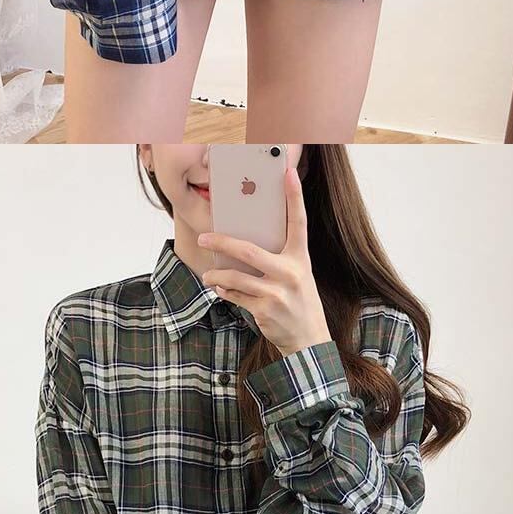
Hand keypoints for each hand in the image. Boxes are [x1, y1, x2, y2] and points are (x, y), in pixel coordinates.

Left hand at [196, 162, 329, 352]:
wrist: (309, 340)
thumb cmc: (299, 300)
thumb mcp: (298, 274)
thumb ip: (278, 257)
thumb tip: (242, 244)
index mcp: (300, 258)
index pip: (298, 221)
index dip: (295, 196)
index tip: (288, 173)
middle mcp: (290, 272)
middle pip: (248, 250)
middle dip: (221, 243)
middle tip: (203, 238)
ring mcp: (277, 292)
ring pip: (235, 276)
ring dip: (216, 276)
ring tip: (208, 276)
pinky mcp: (264, 309)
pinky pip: (235, 295)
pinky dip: (224, 291)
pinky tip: (221, 289)